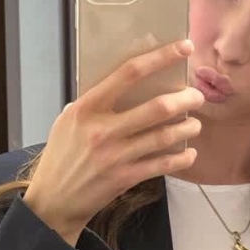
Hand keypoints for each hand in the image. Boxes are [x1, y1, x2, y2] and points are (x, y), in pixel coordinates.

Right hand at [24, 40, 203, 245]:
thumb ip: (92, 104)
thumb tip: (122, 83)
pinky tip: (189, 154)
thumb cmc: (61, 156)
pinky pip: (162, 165)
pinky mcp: (124, 178)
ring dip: (187, 128)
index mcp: (87, 108)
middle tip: (196, 97)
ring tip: (195, 124)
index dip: (161, 58)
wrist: (53, 201)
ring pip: (165, 136)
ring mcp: (115, 155)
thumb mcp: (67, 122)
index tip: (184, 48)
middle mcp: (102, 129)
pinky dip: (181, 159)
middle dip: (186, 99)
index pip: (129, 73)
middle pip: (157, 107)